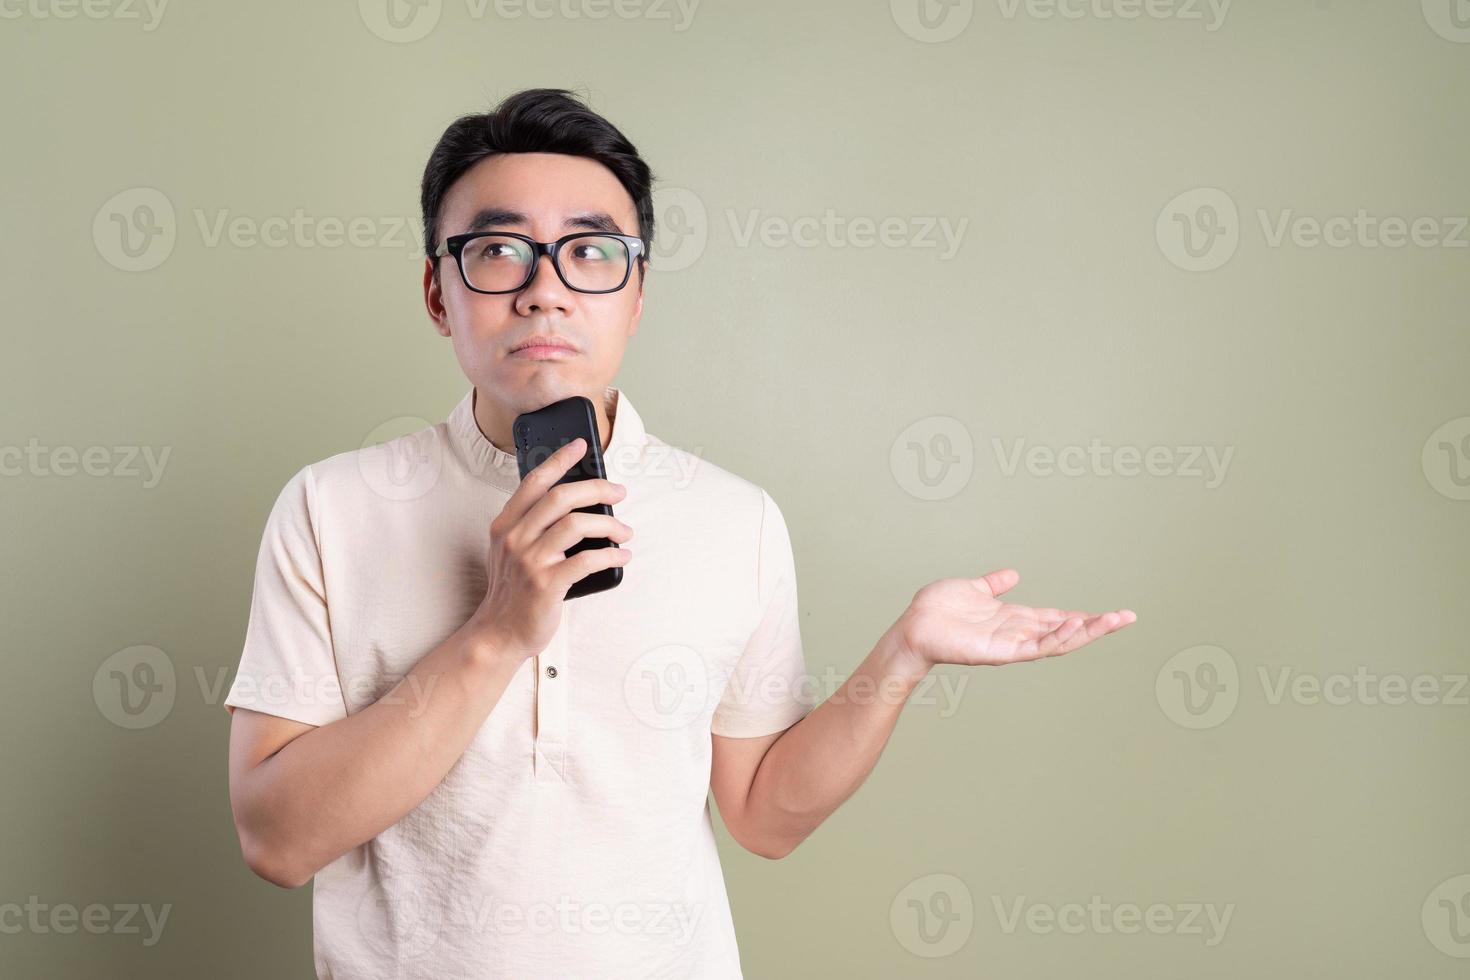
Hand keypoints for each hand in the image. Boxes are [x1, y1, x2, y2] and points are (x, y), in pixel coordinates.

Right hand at [465, 437, 633, 663]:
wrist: (498, 634)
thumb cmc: (512, 591)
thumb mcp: (511, 551)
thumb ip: (531, 527)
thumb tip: (575, 505)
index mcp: (506, 525)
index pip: (534, 482)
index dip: (559, 460)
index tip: (580, 445)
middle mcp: (515, 538)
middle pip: (561, 497)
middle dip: (596, 489)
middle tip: (619, 492)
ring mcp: (530, 561)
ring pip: (576, 524)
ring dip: (609, 524)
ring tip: (625, 532)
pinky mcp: (546, 585)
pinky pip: (586, 560)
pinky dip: (611, 555)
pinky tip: (622, 556)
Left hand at [891, 569, 1134, 669]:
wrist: (913, 625)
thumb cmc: (937, 610)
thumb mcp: (973, 589)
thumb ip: (994, 584)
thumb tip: (1012, 574)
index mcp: (1013, 618)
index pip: (1056, 617)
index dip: (1083, 616)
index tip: (1112, 613)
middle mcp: (1017, 633)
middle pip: (1065, 630)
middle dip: (1097, 626)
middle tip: (1127, 617)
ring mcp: (1011, 644)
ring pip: (1058, 641)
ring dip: (1087, 632)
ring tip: (1113, 620)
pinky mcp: (1001, 652)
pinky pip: (1035, 647)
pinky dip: (1056, 637)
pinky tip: (1075, 624)